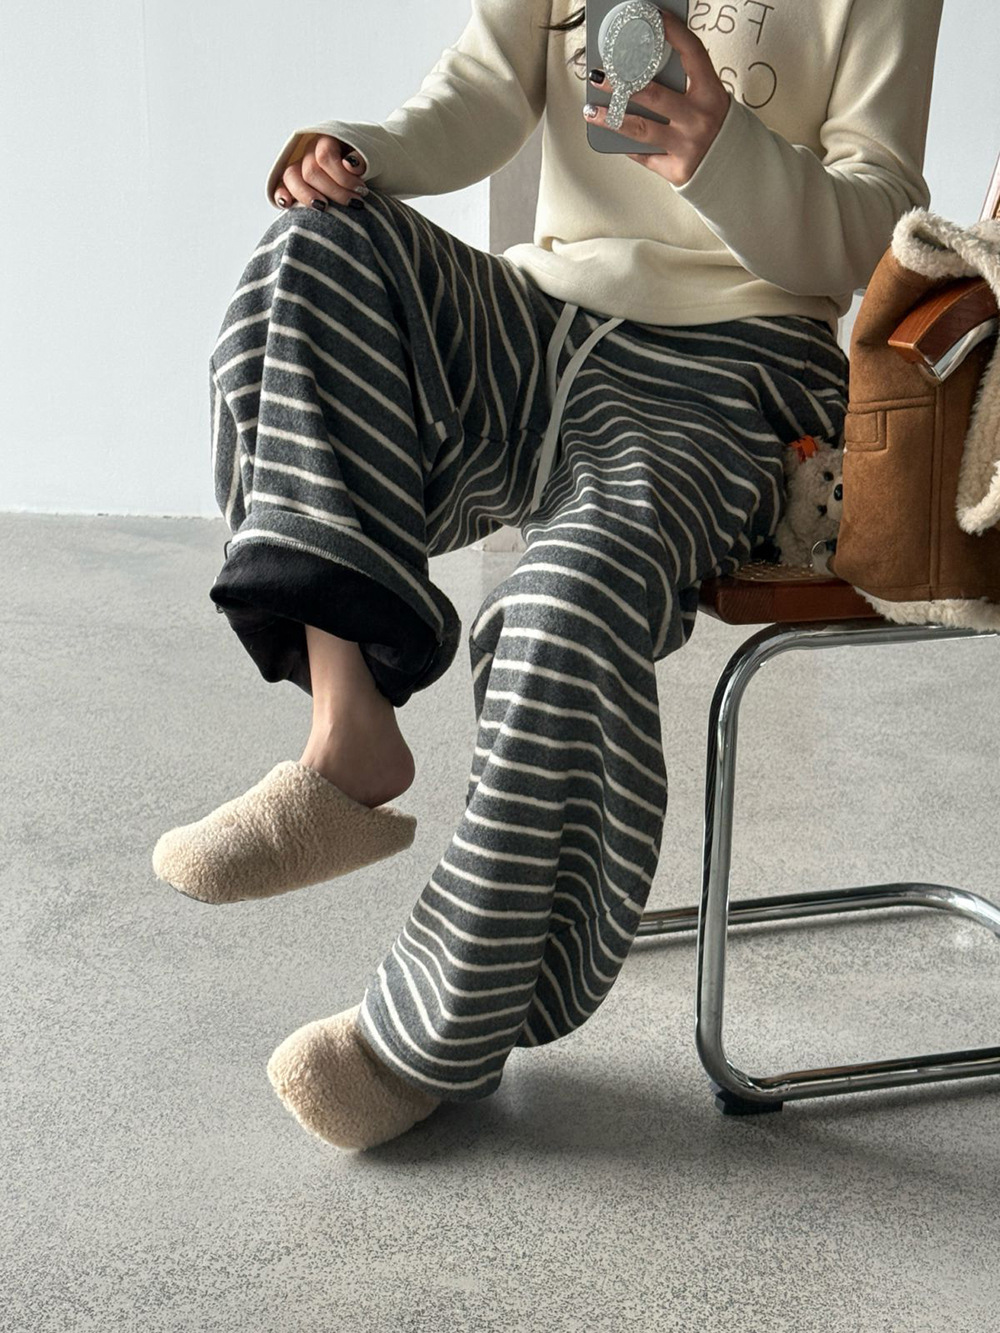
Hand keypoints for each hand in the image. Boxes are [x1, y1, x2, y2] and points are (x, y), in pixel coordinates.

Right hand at [274, 134, 368, 207]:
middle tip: (355, 203)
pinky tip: (287, 204)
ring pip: (291, 177)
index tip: (362, 191)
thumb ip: (364, 158)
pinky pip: (281, 186)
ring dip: (306, 195)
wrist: (369, 168)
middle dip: (334, 190)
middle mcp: (309, 150)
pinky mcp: (293, 183)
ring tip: (324, 207)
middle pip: (311, 170)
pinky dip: (281, 195)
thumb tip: (351, 165)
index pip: (325, 156)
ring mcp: (299, 165)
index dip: (343, 177)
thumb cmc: (371, 162)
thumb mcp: (373, 155)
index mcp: (327, 139)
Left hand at [583, 8, 730, 186]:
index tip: (654, 16)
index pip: (692, 54)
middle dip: (621, 83)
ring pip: (641, 129)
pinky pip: (645, 156)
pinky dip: (628, 147)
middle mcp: (700, 119)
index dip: (673, 32)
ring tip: (591, 110)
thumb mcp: (708, 100)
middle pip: (654, 95)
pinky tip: (611, 137)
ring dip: (611, 118)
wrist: (733, 168)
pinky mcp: (677, 170)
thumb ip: (684, 85)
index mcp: (711, 94)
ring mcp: (688, 146)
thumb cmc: (714, 127)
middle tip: (599, 75)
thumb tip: (642, 68)